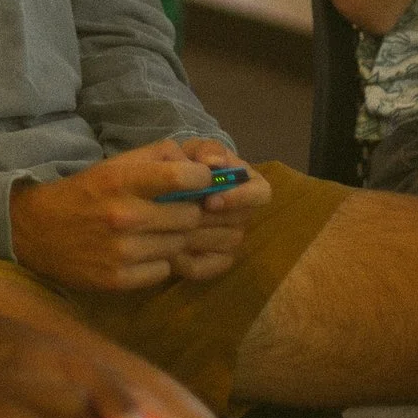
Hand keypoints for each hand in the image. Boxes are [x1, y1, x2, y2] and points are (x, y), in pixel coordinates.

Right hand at [8, 141, 227, 291]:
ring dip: (174, 238)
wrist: (37, 231)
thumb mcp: (115, 165)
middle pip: (189, 216)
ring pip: (179, 245)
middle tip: (178, 210)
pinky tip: (142, 252)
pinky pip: (163, 271)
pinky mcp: (118, 279)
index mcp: (122, 180)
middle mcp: (123, 216)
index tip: (200, 183)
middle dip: (190, 211)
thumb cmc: (85, 192)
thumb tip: (203, 164)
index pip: (182, 177)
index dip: (201, 180)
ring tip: (156, 231)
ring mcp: (121, 251)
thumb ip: (158, 156)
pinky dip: (159, 262)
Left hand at [169, 137, 269, 281]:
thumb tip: (213, 163)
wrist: (156, 192)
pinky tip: (166, 250)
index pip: (261, 192)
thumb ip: (206, 150)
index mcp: (248, 183)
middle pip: (241, 221)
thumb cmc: (182, 165)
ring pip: (224, 244)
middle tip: (179, 216)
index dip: (240, 198)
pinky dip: (185, 261)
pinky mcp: (215, 262)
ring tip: (167, 229)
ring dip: (196, 237)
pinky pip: (206, 268)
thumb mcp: (193, 149)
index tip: (210, 200)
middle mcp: (244, 213)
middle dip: (210, 218)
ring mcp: (232, 239)